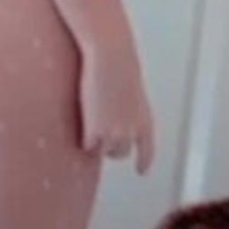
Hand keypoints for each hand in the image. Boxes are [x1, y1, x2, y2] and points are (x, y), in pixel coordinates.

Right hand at [78, 18, 155, 172]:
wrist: (110, 56)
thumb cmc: (119, 65)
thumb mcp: (132, 93)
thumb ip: (128, 111)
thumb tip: (119, 121)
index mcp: (145, 121)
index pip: (147, 150)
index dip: (144, 162)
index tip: (142, 172)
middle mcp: (132, 132)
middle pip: (119, 153)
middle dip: (110, 146)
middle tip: (100, 132)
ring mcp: (114, 135)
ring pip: (101, 151)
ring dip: (95, 141)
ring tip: (89, 120)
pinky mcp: (95, 133)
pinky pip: (86, 146)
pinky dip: (82, 137)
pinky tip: (81, 122)